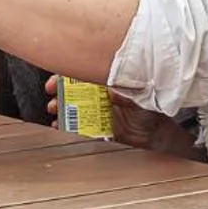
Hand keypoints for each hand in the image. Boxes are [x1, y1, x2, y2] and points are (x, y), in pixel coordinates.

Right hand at [44, 76, 200, 157]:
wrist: (156, 135)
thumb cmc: (150, 110)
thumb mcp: (139, 95)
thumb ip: (124, 92)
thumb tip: (110, 89)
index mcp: (107, 82)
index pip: (83, 74)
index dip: (67, 75)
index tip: (56, 80)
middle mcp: (99, 94)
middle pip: (73, 89)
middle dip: (59, 91)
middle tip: (51, 96)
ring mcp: (96, 110)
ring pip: (72, 106)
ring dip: (60, 107)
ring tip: (54, 110)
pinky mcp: (95, 127)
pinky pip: (76, 124)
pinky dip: (66, 125)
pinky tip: (59, 125)